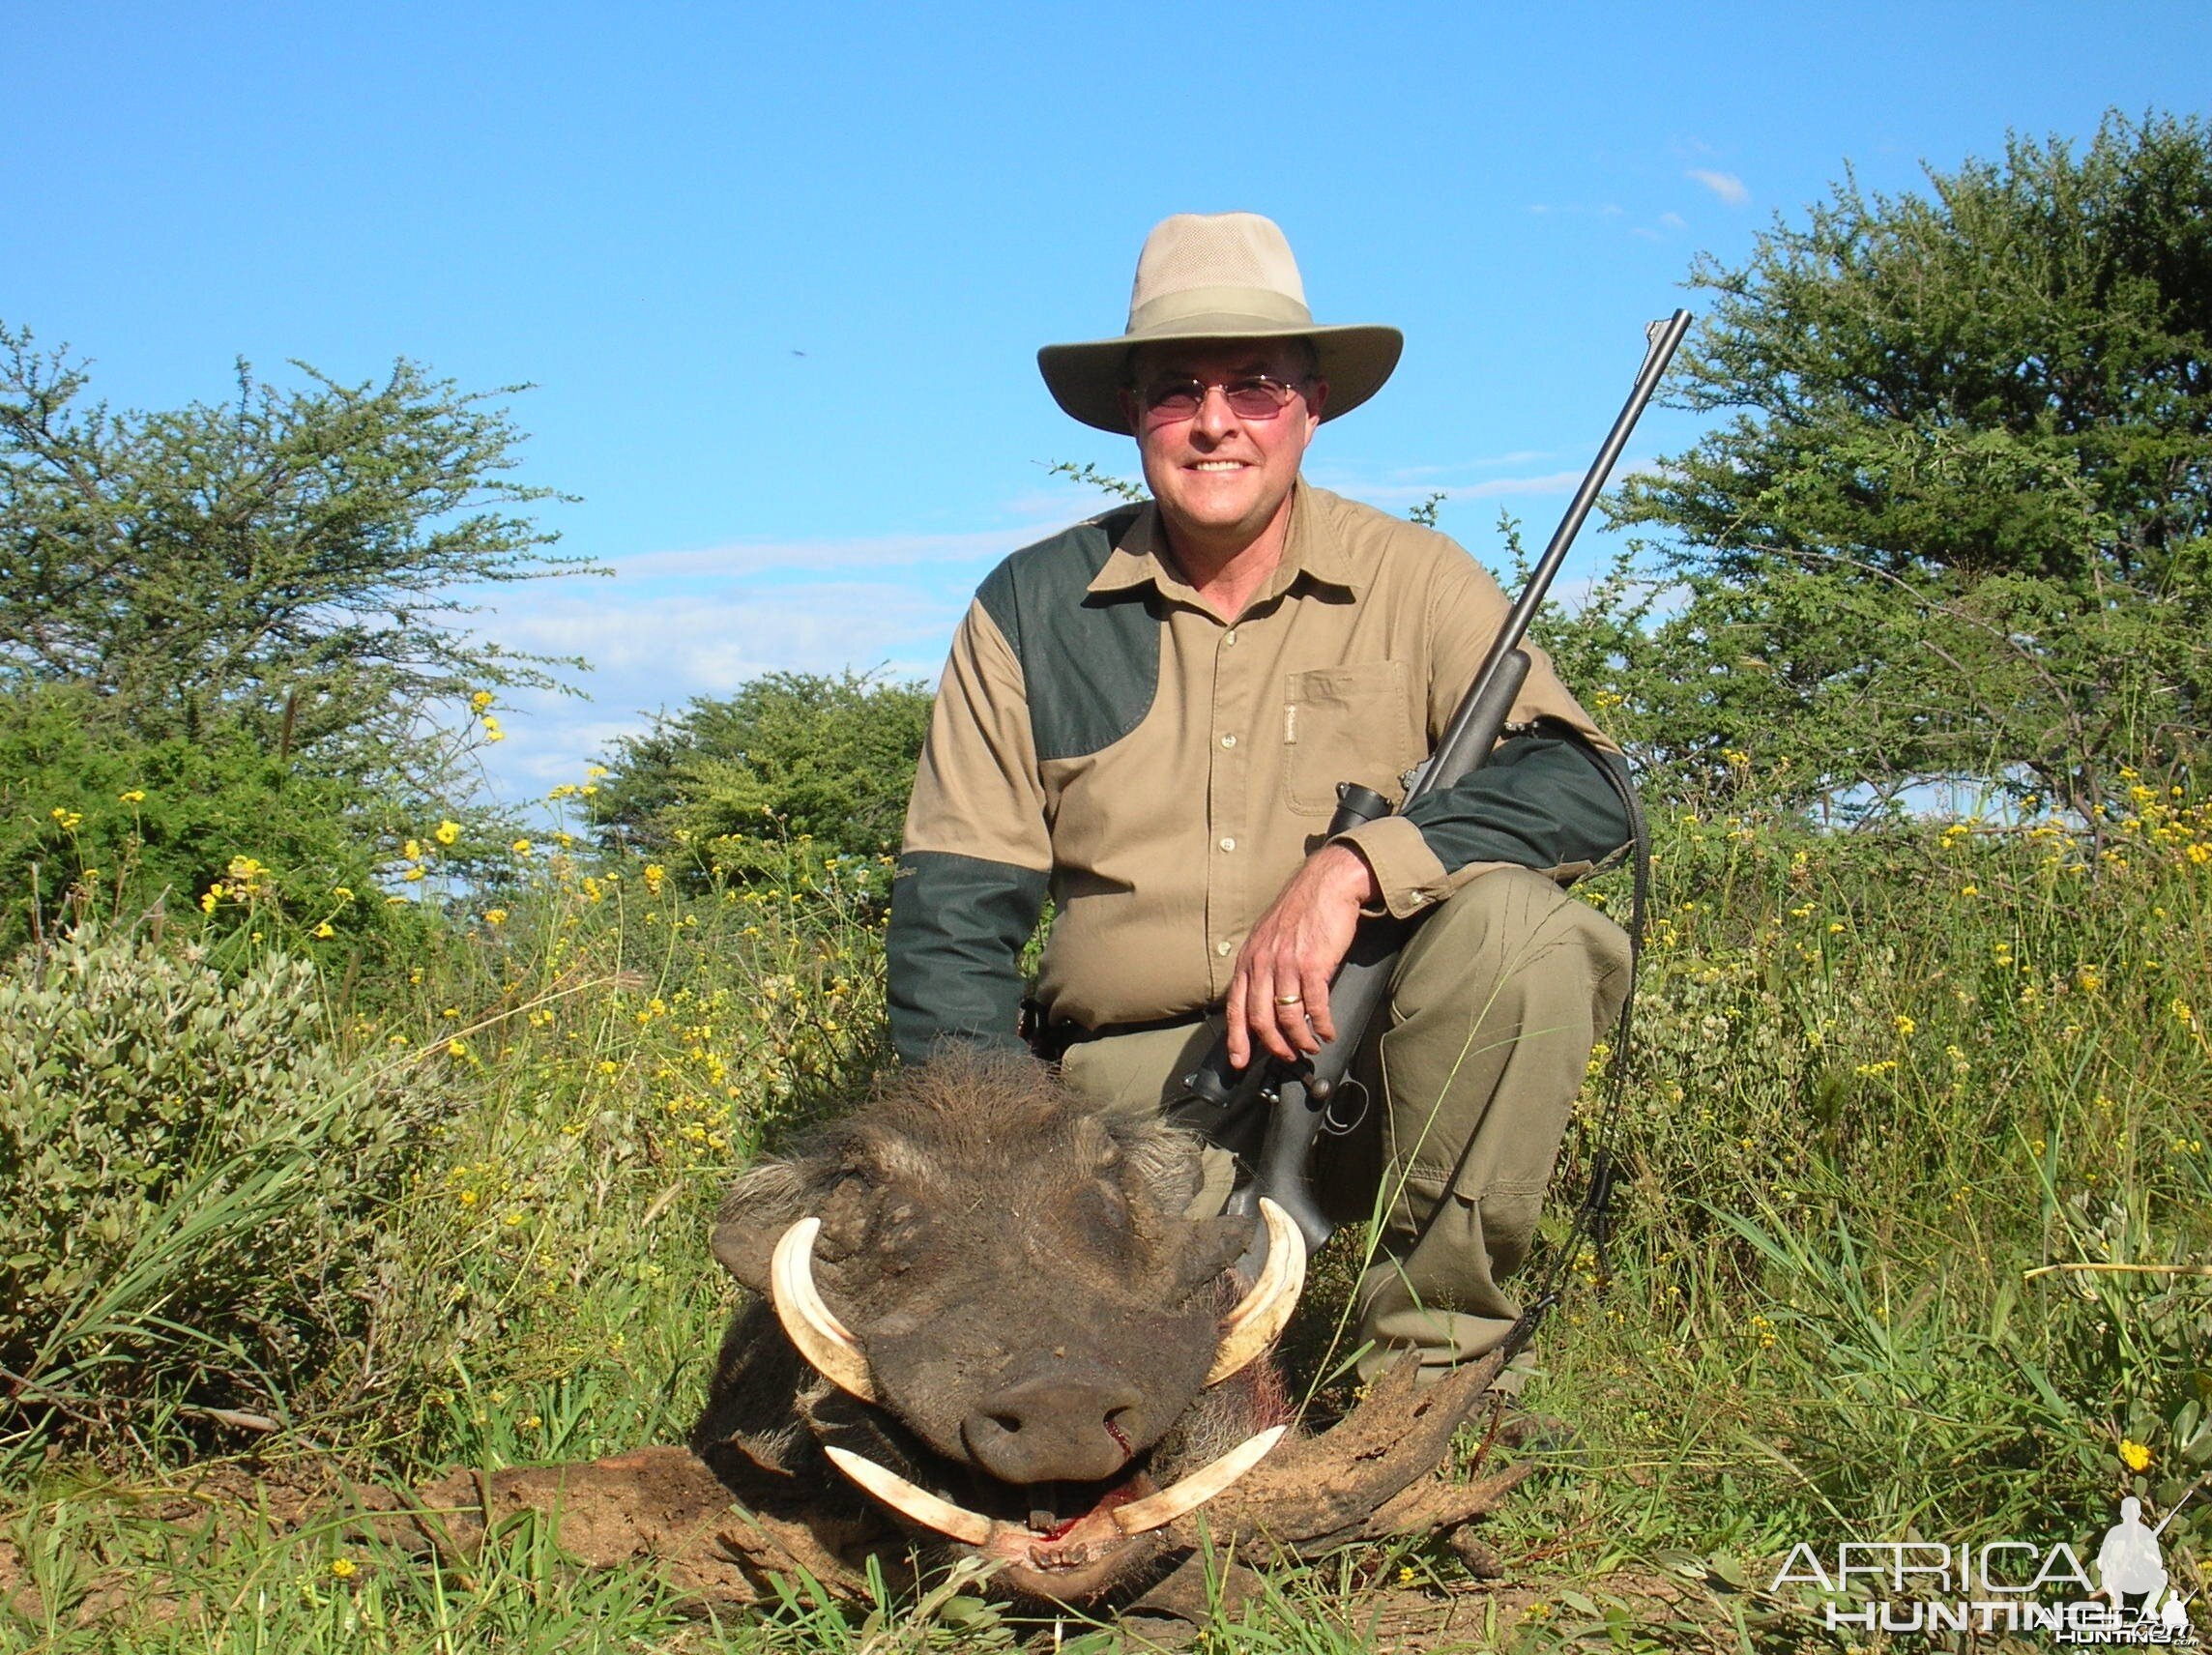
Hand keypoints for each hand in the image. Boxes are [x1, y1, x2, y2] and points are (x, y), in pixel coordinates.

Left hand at [1225, 843, 1380, 1069]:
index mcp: (1248, 959)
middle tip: (1286, 1056)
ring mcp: (1287, 964)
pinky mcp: (1313, 964)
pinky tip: (1328, 1032)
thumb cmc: (1301, 910)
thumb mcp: (1268, 937)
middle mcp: (1262, 963)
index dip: (1237, 1039)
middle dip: (1273, 1045)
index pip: (1236, 1008)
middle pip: (1260, 1019)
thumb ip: (1262, 967)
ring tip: (1310, 1046)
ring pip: (1288, 1016)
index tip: (1239, 1062)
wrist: (1327, 884)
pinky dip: (1323, 1024)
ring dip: (1300, 1039)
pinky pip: (1316, 1005)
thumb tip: (1265, 1001)